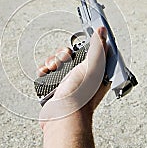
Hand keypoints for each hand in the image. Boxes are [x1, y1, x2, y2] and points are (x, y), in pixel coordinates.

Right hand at [38, 27, 108, 147]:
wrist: (63, 116)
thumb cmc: (82, 96)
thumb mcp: (93, 66)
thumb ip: (98, 47)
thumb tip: (102, 31)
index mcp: (96, 72)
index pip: (88, 52)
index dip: (81, 47)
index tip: (76, 47)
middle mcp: (82, 78)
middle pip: (70, 56)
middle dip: (63, 55)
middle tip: (63, 60)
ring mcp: (68, 84)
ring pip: (57, 63)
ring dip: (52, 62)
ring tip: (53, 68)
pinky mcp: (55, 89)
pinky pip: (47, 74)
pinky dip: (44, 72)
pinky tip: (46, 74)